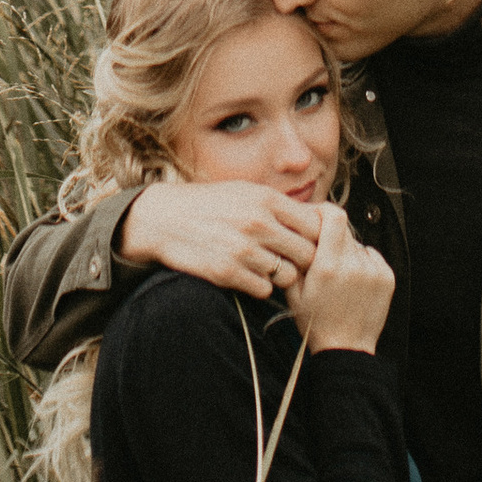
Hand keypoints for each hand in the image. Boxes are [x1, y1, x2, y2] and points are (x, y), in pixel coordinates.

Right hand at [117, 179, 323, 296]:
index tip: (308, 243)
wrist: (164, 218)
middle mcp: (258, 223)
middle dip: (304, 260)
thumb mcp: (245, 192)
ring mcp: (243, 249)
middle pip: (307, 253)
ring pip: (288, 275)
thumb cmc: (209, 204)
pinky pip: (265, 289)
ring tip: (268, 267)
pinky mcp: (227, 272)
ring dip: (282, 275)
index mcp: (267, 199)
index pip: (314, 225)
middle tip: (292, 261)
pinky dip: (261, 286)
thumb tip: (315, 219)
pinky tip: (250, 275)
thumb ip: (278, 206)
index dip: (316, 237)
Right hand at [287, 199, 393, 354]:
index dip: (324, 212)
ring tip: (339, 276)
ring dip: (346, 252)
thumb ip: (296, 258)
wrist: (346, 349)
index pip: (335, 216)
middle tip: (323, 254)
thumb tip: (299, 231)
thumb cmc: (317, 323)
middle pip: (344, 229)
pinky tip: (353, 281)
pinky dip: (362, 262)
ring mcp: (374, 271)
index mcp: (328, 266)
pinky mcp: (387, 277)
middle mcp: (354, 265)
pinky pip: (372, 255)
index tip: (316, 219)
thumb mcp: (294, 292)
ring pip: (357, 244)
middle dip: (331, 237)